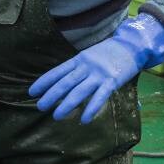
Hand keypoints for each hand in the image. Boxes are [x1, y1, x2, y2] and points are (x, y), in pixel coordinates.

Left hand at [30, 14, 163, 122]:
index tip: (32, 92)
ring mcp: (99, 73)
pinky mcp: (112, 80)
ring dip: (67, 104)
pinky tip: (84, 119)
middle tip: (40, 107)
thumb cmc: (109, 53)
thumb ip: (78, 68)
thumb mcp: (89, 56)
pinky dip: (91, 108)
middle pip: (65, 82)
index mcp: (79, 59)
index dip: (44, 81)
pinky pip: (100, 96)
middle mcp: (86, 66)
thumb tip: (63, 83)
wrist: (132, 45)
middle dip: (51, 95)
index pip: (58, 71)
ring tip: (56, 115)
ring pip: (80, 91)